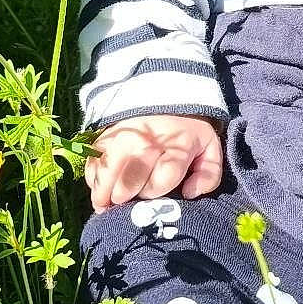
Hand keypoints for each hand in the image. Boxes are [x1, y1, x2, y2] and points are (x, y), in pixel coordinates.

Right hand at [86, 115, 224, 211]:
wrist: (165, 98)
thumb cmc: (187, 135)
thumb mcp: (209, 150)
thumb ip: (208, 176)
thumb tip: (190, 193)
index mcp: (177, 147)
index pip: (162, 179)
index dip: (156, 191)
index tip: (152, 194)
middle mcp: (148, 142)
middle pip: (130, 181)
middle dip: (127, 196)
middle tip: (126, 201)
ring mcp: (124, 137)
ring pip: (108, 171)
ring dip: (104, 192)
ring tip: (104, 205)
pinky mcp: (107, 136)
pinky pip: (93, 162)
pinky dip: (93, 177)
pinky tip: (99, 186)